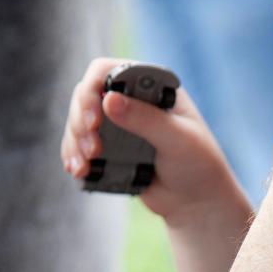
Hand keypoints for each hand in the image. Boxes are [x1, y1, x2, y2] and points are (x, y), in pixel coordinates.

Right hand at [60, 58, 246, 227]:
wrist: (198, 200)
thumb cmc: (198, 164)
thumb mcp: (178, 140)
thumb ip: (146, 120)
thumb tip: (109, 100)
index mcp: (152, 86)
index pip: (108, 71)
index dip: (92, 90)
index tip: (94, 120)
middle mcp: (131, 99)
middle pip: (86, 95)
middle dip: (81, 121)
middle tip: (92, 149)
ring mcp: (117, 124)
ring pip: (78, 121)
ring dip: (74, 141)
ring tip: (83, 166)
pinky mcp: (109, 148)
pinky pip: (80, 145)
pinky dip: (74, 156)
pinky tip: (77, 170)